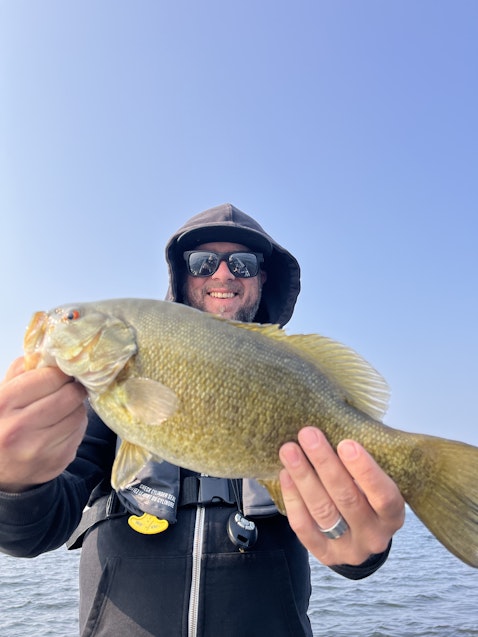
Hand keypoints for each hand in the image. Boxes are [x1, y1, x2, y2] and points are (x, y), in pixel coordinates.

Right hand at [0, 357, 87, 492]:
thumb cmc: (1, 424)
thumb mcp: (1, 395)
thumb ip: (22, 371)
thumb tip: (49, 354)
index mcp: (4, 403)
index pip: (50, 377)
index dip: (61, 373)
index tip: (62, 374)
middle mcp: (20, 427)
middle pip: (69, 395)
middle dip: (73, 388)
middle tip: (70, 387)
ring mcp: (39, 448)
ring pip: (79, 414)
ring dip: (76, 408)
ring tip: (65, 408)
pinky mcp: (57, 461)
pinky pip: (80, 433)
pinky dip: (76, 426)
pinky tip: (63, 426)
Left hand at [279, 426, 404, 565]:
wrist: (362, 537)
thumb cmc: (368, 496)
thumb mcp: (378, 482)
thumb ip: (365, 463)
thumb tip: (341, 424)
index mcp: (393, 515)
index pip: (384, 495)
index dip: (365, 470)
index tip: (346, 443)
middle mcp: (374, 535)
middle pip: (347, 499)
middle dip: (325, 463)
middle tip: (308, 434)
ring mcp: (349, 548)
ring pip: (323, 511)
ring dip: (303, 477)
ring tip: (289, 450)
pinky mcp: (324, 555)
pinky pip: (304, 528)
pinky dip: (293, 499)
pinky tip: (285, 475)